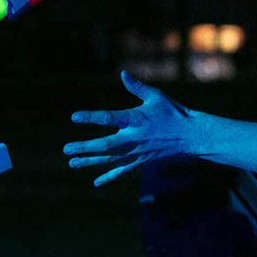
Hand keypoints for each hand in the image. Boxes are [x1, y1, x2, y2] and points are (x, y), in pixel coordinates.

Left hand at [64, 70, 194, 186]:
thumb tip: (123, 73)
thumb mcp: (156, 97)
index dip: (91, 117)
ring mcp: (137, 152)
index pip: (109, 118)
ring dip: (90, 162)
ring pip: (110, 160)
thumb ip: (137, 87)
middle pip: (105, 145)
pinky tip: (96, 182)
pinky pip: (122, 171)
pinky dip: (109, 177)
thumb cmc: (173, 112)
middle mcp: (134, 138)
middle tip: (66, 149)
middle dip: (85, 148)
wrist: (190, 136)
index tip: (74, 116)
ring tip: (72, 163)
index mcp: (136, 119)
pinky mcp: (140, 161)